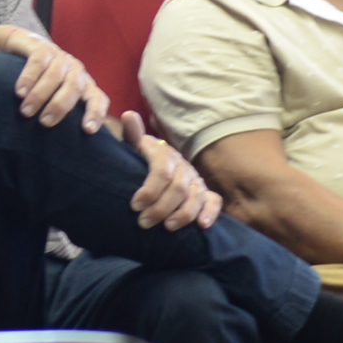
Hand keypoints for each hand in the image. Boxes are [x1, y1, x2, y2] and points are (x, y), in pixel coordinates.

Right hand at [0, 29, 109, 131]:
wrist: (21, 48)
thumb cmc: (39, 84)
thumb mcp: (54, 99)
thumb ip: (60, 116)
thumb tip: (60, 151)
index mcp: (84, 86)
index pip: (98, 99)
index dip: (95, 113)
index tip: (87, 130)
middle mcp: (75, 70)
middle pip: (74, 87)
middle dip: (60, 106)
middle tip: (44, 123)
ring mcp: (59, 57)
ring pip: (55, 75)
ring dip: (40, 95)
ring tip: (25, 112)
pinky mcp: (41, 46)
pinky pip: (38, 62)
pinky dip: (29, 78)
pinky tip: (20, 92)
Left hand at [118, 113, 219, 230]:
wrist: (158, 165)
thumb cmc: (141, 160)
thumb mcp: (134, 147)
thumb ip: (132, 135)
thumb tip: (128, 115)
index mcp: (165, 154)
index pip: (162, 171)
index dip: (149, 190)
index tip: (134, 206)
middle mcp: (183, 166)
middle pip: (178, 188)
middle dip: (160, 208)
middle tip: (144, 222)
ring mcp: (196, 180)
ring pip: (195, 196)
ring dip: (183, 214)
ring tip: (167, 227)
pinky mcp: (205, 193)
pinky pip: (214, 201)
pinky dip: (210, 212)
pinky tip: (203, 225)